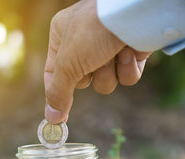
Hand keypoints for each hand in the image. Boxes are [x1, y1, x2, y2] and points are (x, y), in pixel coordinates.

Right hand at [44, 0, 151, 123]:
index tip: (59, 115)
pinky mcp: (132, 52)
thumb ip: (58, 92)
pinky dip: (128, 68)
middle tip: (92, 61)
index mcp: (62, 36)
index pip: (53, 72)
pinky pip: (127, 76)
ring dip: (109, 72)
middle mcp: (84, 41)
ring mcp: (109, 47)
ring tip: (112, 52)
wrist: (132, 13)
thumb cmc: (93, 30)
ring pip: (106, 81)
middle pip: (82, 80)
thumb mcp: (68, 64)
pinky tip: (129, 51)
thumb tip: (52, 119)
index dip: (57, 91)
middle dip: (90, 74)